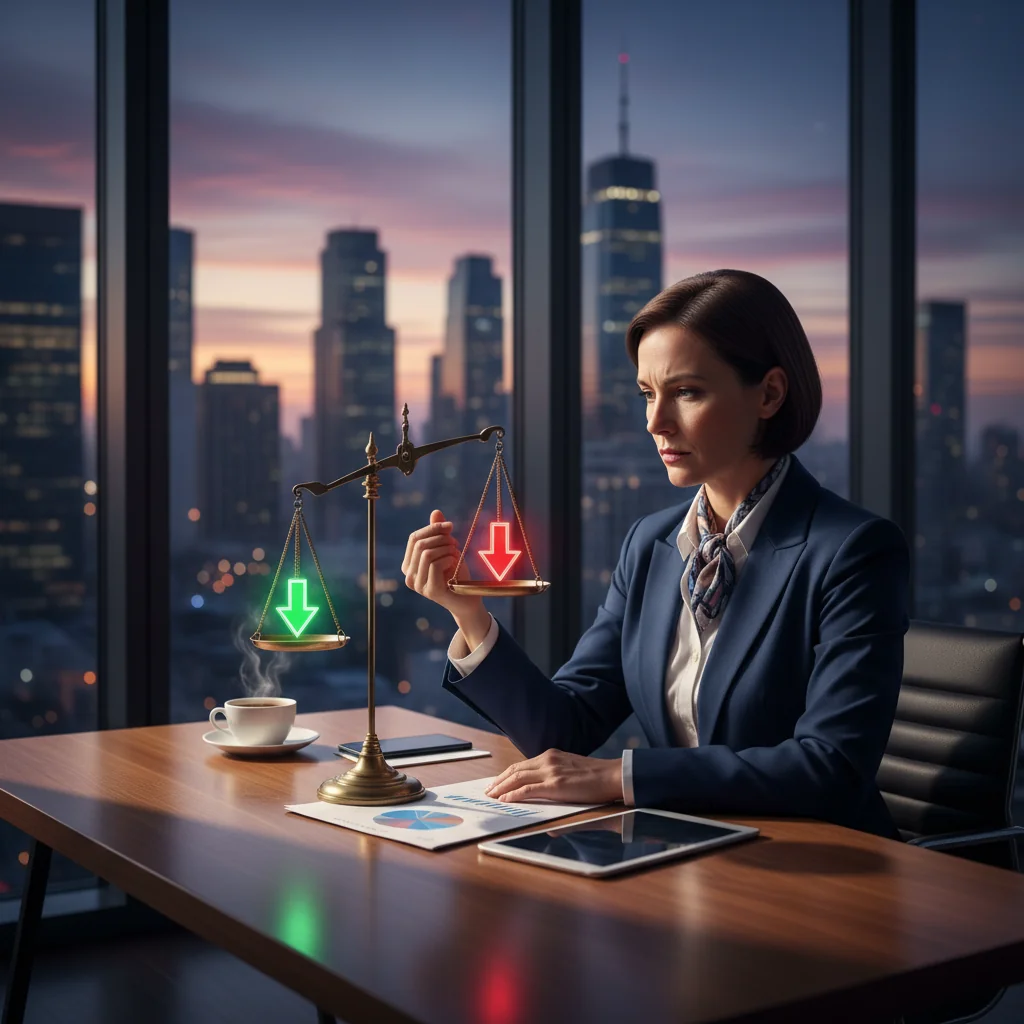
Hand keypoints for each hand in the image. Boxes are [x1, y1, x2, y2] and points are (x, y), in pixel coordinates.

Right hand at [402, 509, 486, 628]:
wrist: (468, 600)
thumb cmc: (456, 574)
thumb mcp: (447, 550)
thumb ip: (439, 533)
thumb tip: (436, 512)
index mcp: (409, 564)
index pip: (414, 538)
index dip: (432, 528)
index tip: (450, 526)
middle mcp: (409, 576)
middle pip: (420, 544)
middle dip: (440, 538)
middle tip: (455, 542)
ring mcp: (418, 585)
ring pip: (426, 553)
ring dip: (445, 548)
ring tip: (455, 552)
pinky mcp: (430, 591)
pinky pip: (435, 565)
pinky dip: (448, 558)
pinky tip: (455, 562)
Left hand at [485, 749, 623, 804]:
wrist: (613, 776)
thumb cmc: (596, 777)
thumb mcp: (571, 772)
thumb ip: (555, 782)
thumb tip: (544, 800)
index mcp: (551, 756)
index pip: (522, 765)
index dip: (506, 775)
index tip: (496, 783)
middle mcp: (548, 760)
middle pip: (515, 770)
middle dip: (499, 781)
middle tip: (488, 790)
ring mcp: (551, 771)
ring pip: (517, 778)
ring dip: (501, 788)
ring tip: (492, 796)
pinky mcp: (555, 785)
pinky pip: (528, 789)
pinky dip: (514, 794)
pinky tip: (505, 800)